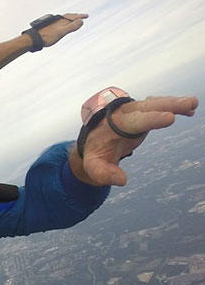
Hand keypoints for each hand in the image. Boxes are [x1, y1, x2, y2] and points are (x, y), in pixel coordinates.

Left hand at [38, 13, 87, 46]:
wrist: (33, 39)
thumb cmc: (47, 37)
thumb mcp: (61, 32)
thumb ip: (71, 27)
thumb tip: (81, 21)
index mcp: (61, 20)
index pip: (73, 17)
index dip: (80, 17)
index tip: (86, 16)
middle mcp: (57, 20)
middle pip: (68, 17)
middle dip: (76, 17)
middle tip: (82, 17)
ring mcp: (53, 23)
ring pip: (63, 20)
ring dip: (69, 20)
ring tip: (73, 21)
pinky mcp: (48, 27)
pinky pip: (59, 23)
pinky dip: (63, 23)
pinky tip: (61, 26)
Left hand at [73, 96, 197, 185]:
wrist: (92, 140)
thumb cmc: (94, 154)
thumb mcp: (93, 166)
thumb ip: (104, 174)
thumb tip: (122, 181)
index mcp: (113, 124)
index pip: (134, 121)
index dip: (152, 119)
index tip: (170, 118)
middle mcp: (125, 113)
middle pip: (148, 107)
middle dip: (168, 105)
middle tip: (189, 104)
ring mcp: (134, 111)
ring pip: (156, 103)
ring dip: (175, 103)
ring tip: (193, 104)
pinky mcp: (142, 112)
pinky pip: (159, 106)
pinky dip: (173, 106)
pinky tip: (191, 109)